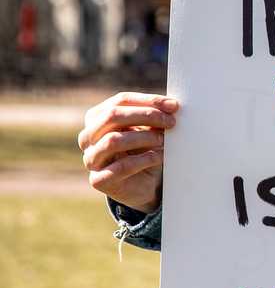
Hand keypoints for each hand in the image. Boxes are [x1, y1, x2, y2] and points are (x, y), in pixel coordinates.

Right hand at [79, 92, 177, 213]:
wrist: (142, 186)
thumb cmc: (144, 153)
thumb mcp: (148, 131)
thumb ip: (153, 118)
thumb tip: (171, 106)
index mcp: (97, 118)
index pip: (120, 101)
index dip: (148, 101)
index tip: (174, 106)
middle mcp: (88, 137)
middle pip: (113, 116)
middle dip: (146, 115)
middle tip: (171, 122)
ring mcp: (90, 159)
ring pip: (113, 140)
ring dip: (144, 137)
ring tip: (164, 141)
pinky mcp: (99, 180)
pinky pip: (122, 166)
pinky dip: (145, 159)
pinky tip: (160, 157)